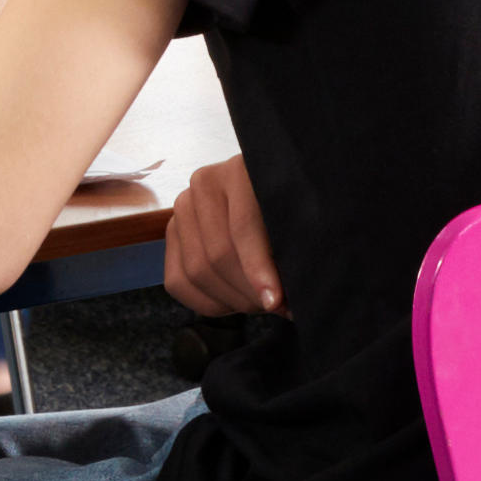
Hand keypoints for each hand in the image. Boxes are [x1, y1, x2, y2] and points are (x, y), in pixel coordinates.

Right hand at [161, 156, 281, 320]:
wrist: (274, 193)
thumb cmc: (296, 207)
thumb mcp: (306, 215)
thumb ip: (297, 247)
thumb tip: (286, 298)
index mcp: (238, 170)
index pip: (243, 229)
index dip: (259, 270)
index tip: (276, 302)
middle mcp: (202, 185)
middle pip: (216, 254)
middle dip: (248, 292)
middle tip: (278, 309)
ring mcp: (183, 208)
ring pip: (196, 272)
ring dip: (231, 300)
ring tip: (261, 305)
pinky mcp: (173, 233)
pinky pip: (177, 282)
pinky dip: (207, 303)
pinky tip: (235, 304)